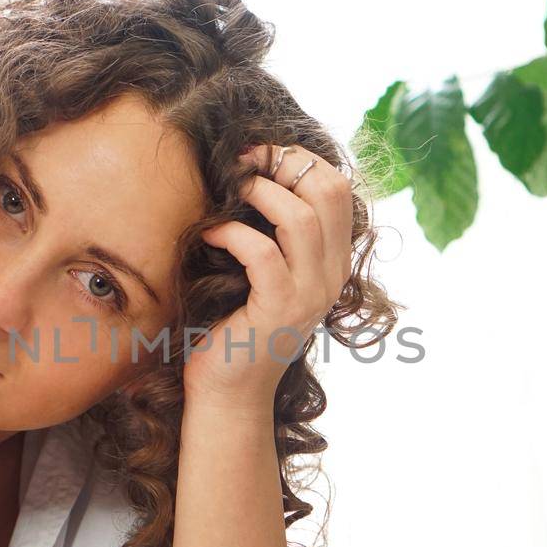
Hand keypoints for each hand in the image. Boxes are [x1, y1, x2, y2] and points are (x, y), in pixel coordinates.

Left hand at [187, 144, 355, 404]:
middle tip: (244, 161)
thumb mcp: (264, 272)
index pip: (338, 188)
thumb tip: (251, 172)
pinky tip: (209, 235)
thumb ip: (273, 233)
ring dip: (259, 193)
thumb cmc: (235, 326)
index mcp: (332, 261)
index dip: (300, 158)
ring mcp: (309, 294)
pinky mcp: (279, 310)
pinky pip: (262, 253)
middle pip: (329, 192)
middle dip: (285, 164)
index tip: (258, 154)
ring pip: (301, 218)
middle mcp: (331, 276)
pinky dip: (231, 234)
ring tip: (229, 191)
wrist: (229, 392)